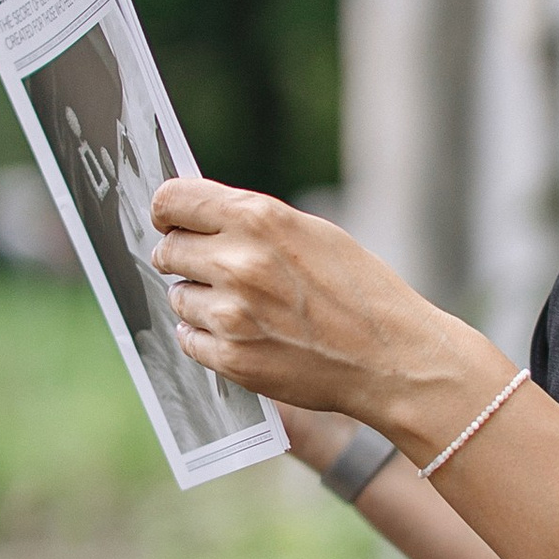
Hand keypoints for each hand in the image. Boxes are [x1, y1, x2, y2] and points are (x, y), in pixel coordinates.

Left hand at [147, 182, 495, 447]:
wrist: (391, 358)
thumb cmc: (359, 291)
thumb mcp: (312, 233)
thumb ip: (253, 221)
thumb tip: (198, 216)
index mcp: (258, 219)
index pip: (172, 200)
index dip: (167, 212)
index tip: (171, 222)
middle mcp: (238, 262)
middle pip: (167, 250)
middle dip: (184, 258)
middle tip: (216, 270)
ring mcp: (231, 314)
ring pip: (178, 297)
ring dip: (200, 300)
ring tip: (246, 307)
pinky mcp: (231, 358)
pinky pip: (189, 338)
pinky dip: (208, 336)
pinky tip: (246, 333)